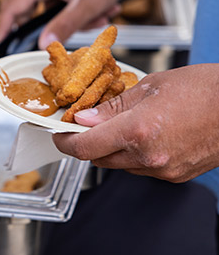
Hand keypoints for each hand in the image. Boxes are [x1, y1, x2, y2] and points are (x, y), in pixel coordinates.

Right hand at [0, 0, 144, 49]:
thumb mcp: (89, 4)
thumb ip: (64, 26)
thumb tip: (42, 44)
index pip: (12, 8)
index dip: (3, 29)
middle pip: (30, 11)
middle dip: (48, 29)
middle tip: (52, 44)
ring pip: (53, 12)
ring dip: (75, 21)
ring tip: (102, 17)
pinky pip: (66, 6)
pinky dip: (82, 14)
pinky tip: (105, 10)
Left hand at [53, 64, 218, 181]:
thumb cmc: (203, 88)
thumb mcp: (150, 86)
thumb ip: (113, 106)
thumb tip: (85, 117)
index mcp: (139, 130)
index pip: (85, 147)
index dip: (64, 141)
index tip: (58, 132)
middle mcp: (149, 156)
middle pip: (97, 159)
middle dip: (84, 142)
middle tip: (82, 123)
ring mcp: (163, 170)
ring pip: (117, 165)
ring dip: (107, 148)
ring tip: (114, 123)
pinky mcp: (175, 175)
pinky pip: (138, 168)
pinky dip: (128, 153)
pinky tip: (136, 133)